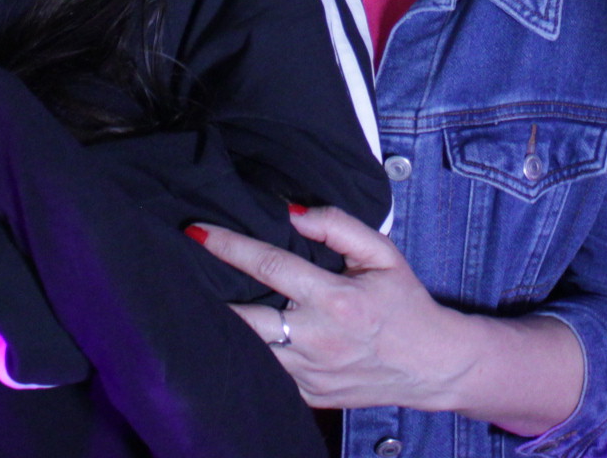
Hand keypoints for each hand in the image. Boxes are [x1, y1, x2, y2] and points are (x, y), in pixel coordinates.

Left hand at [191, 206, 474, 411]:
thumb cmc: (404, 303)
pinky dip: (243, 354)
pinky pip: (263, 374)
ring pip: (247, 352)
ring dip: (220, 328)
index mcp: (335, 299)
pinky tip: (226, 337)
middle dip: (207, 296)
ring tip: (190, 305)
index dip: (229, 246)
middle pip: (244, 319)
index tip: (196, 232)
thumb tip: (292, 210)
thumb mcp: (382, 253)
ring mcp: (309, 374)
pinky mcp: (307, 395)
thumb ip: (338, 225)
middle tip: (175, 274)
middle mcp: (317, 339)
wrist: (431, 365)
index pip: (270, 264)